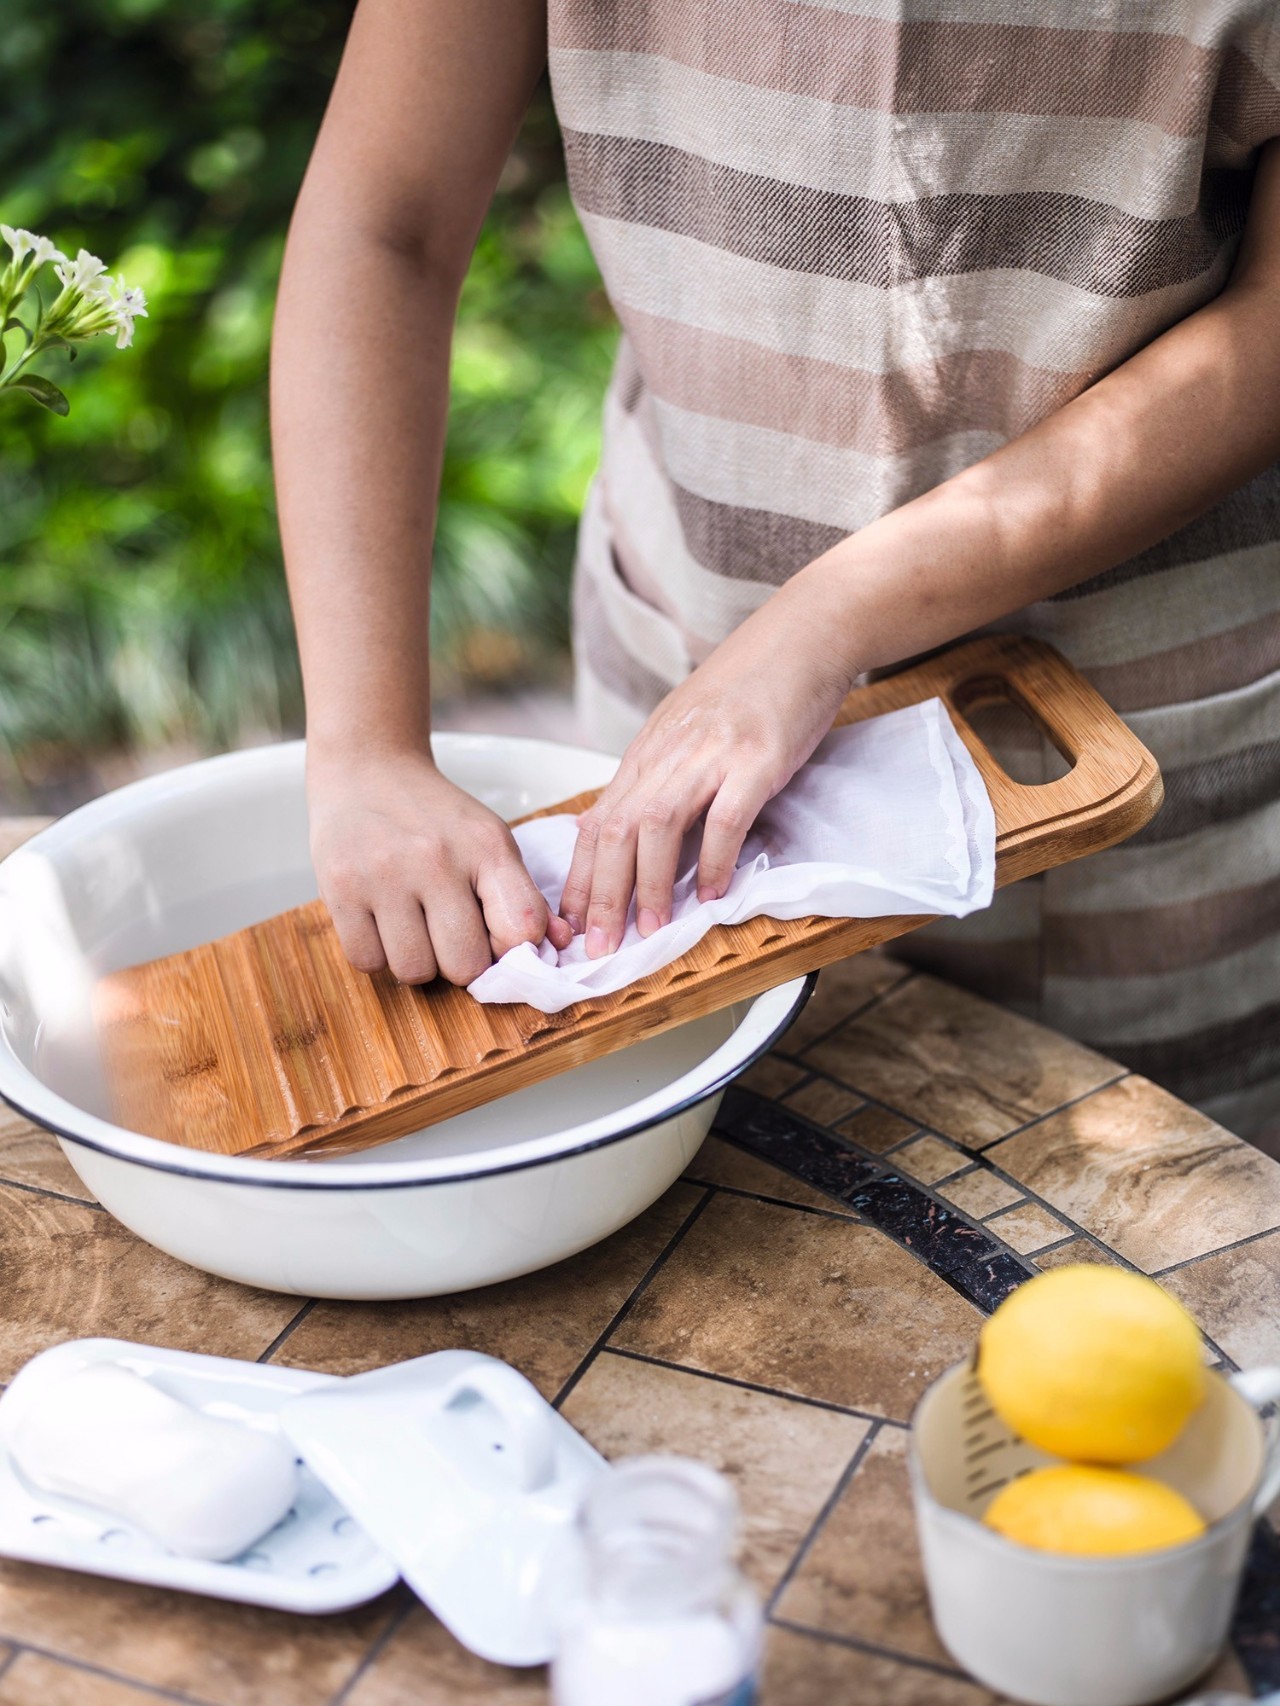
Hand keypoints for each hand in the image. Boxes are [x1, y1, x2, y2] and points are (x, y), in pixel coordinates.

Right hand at [308, 747, 571, 983]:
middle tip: (447, 934)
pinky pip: (367, 960)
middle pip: (463, 965)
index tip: (496, 943)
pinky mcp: (338, 886)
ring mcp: (383, 874)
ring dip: (416, 960)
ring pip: (413, 970)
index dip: (513, 953)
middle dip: (459, 961)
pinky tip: (380, 921)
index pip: (521, 929)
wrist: (368, 768)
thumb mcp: (490, 841)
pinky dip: (376, 953)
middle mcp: (435, 859)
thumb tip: (563, 945)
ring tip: (412, 925)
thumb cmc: (437, 817)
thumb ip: (524, 896)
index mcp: (486, 846)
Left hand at [559, 579, 858, 956]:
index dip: (578, 878)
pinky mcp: (756, 759)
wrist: (803, 634)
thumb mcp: (686, 730)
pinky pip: (725, 817)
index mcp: (648, 754)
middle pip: (615, 830)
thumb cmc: (750, 686)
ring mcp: (711, 755)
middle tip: (595, 949)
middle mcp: (668, 755)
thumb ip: (657, 779)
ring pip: (657, 826)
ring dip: (648, 886)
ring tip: (648, 932)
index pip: (596, 822)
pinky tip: (710, 895)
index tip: (568, 925)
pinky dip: (713, 860)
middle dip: (599, 896)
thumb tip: (623, 830)